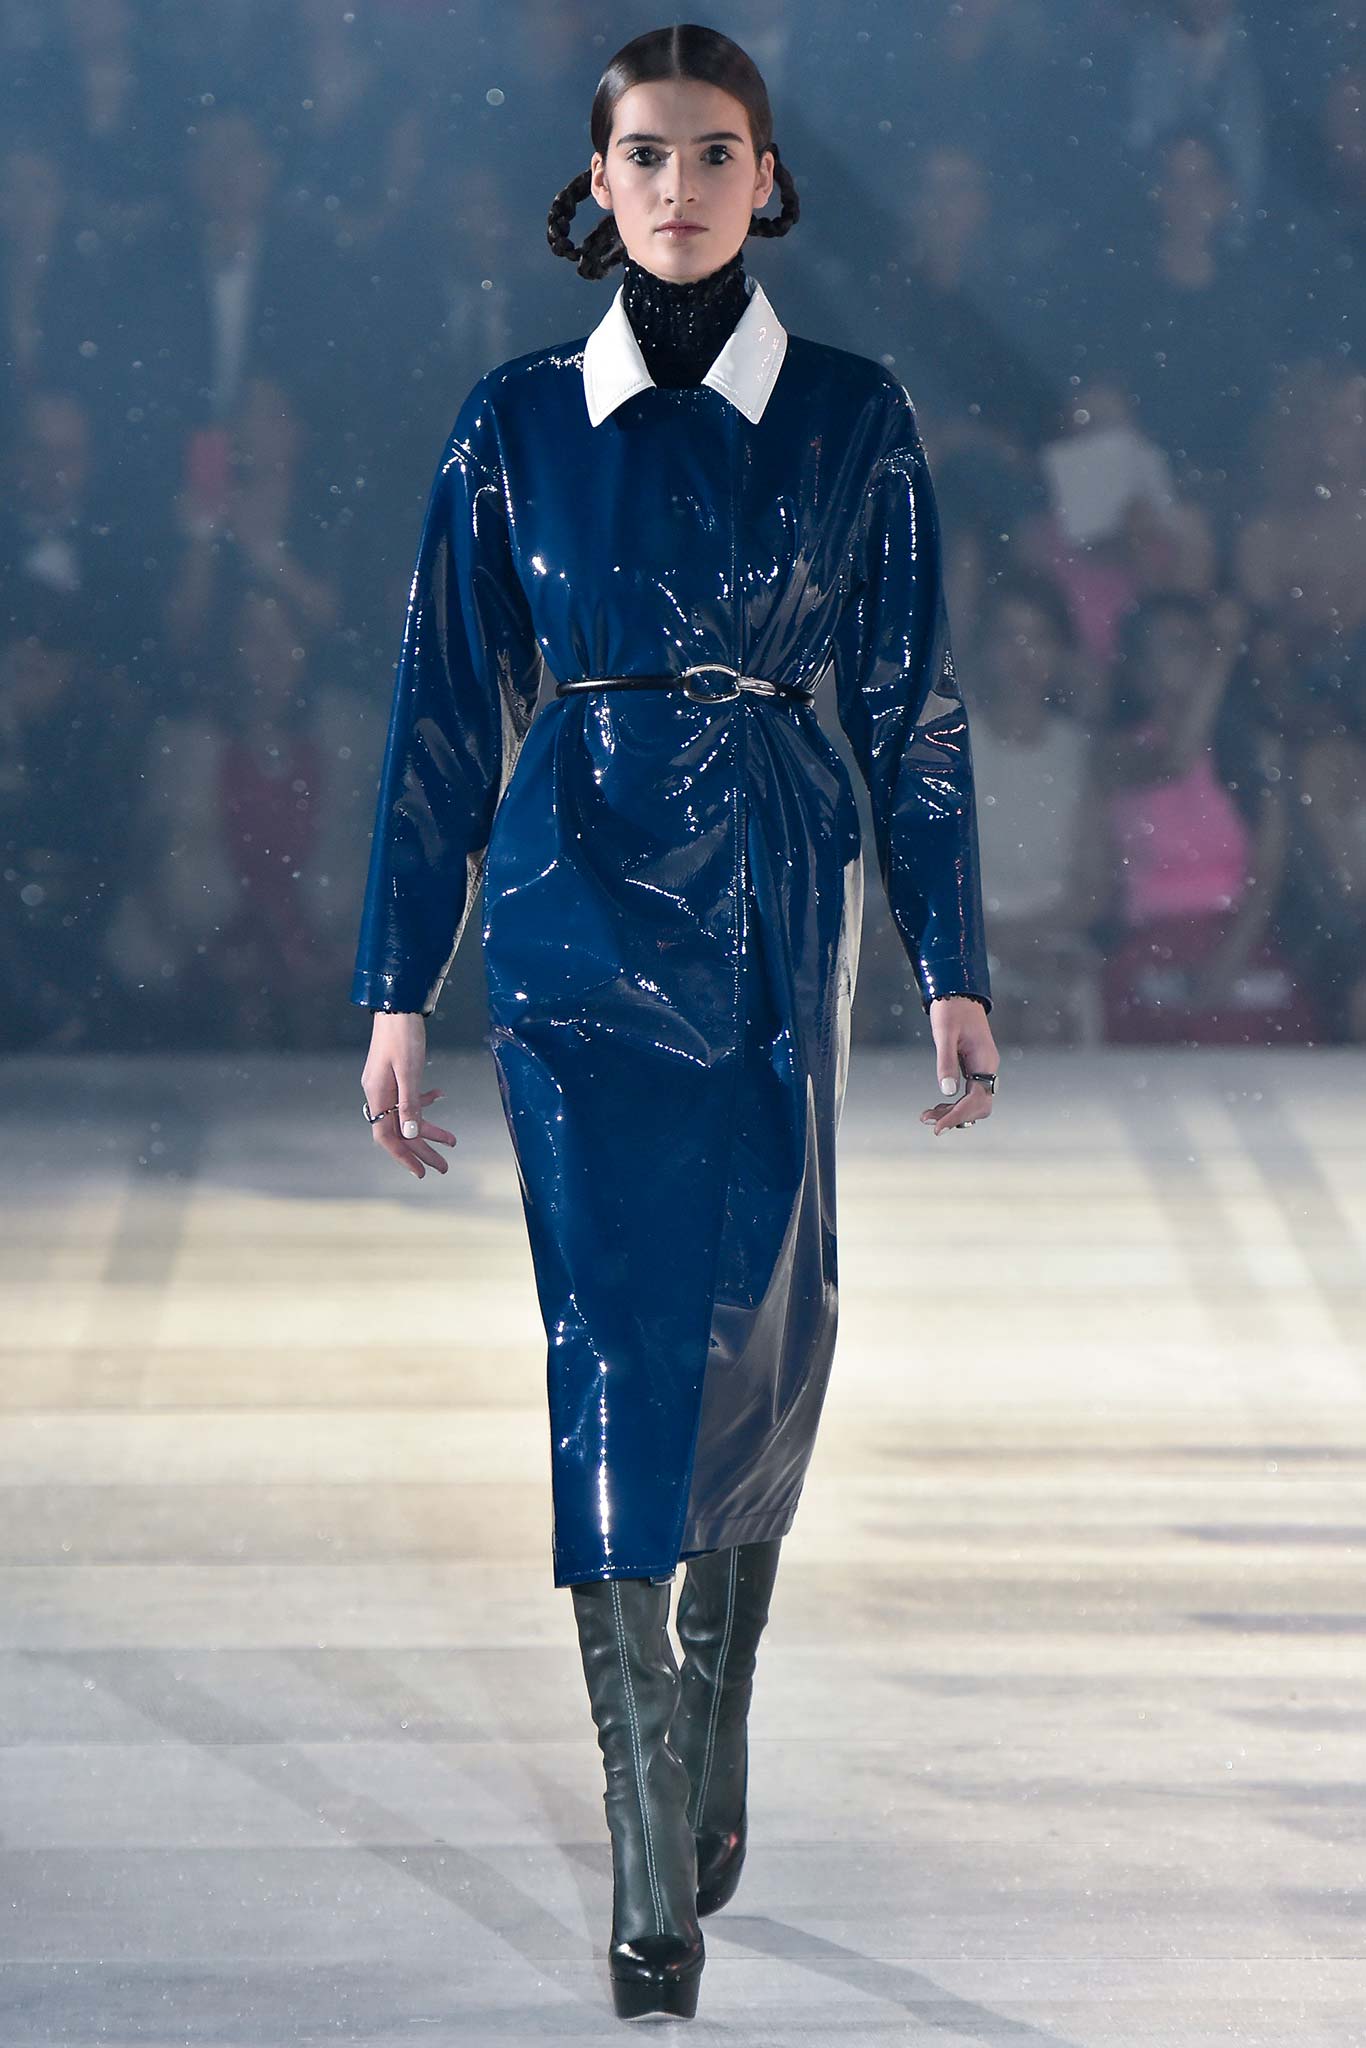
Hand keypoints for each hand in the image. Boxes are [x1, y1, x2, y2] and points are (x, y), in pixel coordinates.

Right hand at [361, 1012, 457, 1179]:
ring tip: (452, 1141)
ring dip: (428, 1129)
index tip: (421, 1172)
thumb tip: (410, 1134)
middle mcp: (378, 1093)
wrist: (397, 1004)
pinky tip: (440, 1096)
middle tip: (444, 1167)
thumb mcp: (409, 1071)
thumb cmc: (402, 1035)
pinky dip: (424, 1101)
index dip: (404, 1156)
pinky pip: (408, 1096)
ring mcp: (385, 1084)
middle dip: (423, 1150)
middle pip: (400, 1130)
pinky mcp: (394, 1074)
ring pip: (406, 1115)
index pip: (386, 1137)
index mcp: (377, 1095)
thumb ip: (410, 1103)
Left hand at [920, 995, 998, 1137]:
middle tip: (927, 1120)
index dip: (958, 1116)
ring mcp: (982, 1069)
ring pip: (973, 1102)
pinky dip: (953, 1103)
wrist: (958, 993)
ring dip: (953, 1112)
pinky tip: (937, 1105)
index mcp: (985, 1061)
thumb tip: (948, 1092)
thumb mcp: (944, 1034)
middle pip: (978, 1106)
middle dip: (955, 1117)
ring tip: (926, 1117)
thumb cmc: (951, 1010)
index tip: (938, 1127)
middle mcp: (988, 1068)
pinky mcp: (974, 1068)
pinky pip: (968, 1093)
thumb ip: (946, 1062)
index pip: (976, 1100)